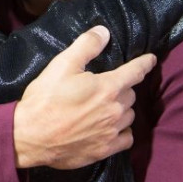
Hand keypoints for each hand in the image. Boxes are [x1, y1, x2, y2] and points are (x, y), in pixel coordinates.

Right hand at [13, 25, 156, 169]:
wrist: (31, 136)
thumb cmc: (45, 99)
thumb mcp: (62, 65)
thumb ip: (86, 46)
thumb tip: (104, 31)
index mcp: (107, 87)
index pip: (135, 72)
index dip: (145, 63)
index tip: (151, 59)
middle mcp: (115, 110)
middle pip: (131, 94)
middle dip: (122, 88)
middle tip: (107, 86)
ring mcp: (111, 132)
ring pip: (129, 116)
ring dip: (122, 108)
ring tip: (108, 106)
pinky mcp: (104, 150)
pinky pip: (126, 138)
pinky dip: (123, 131)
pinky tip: (111, 128)